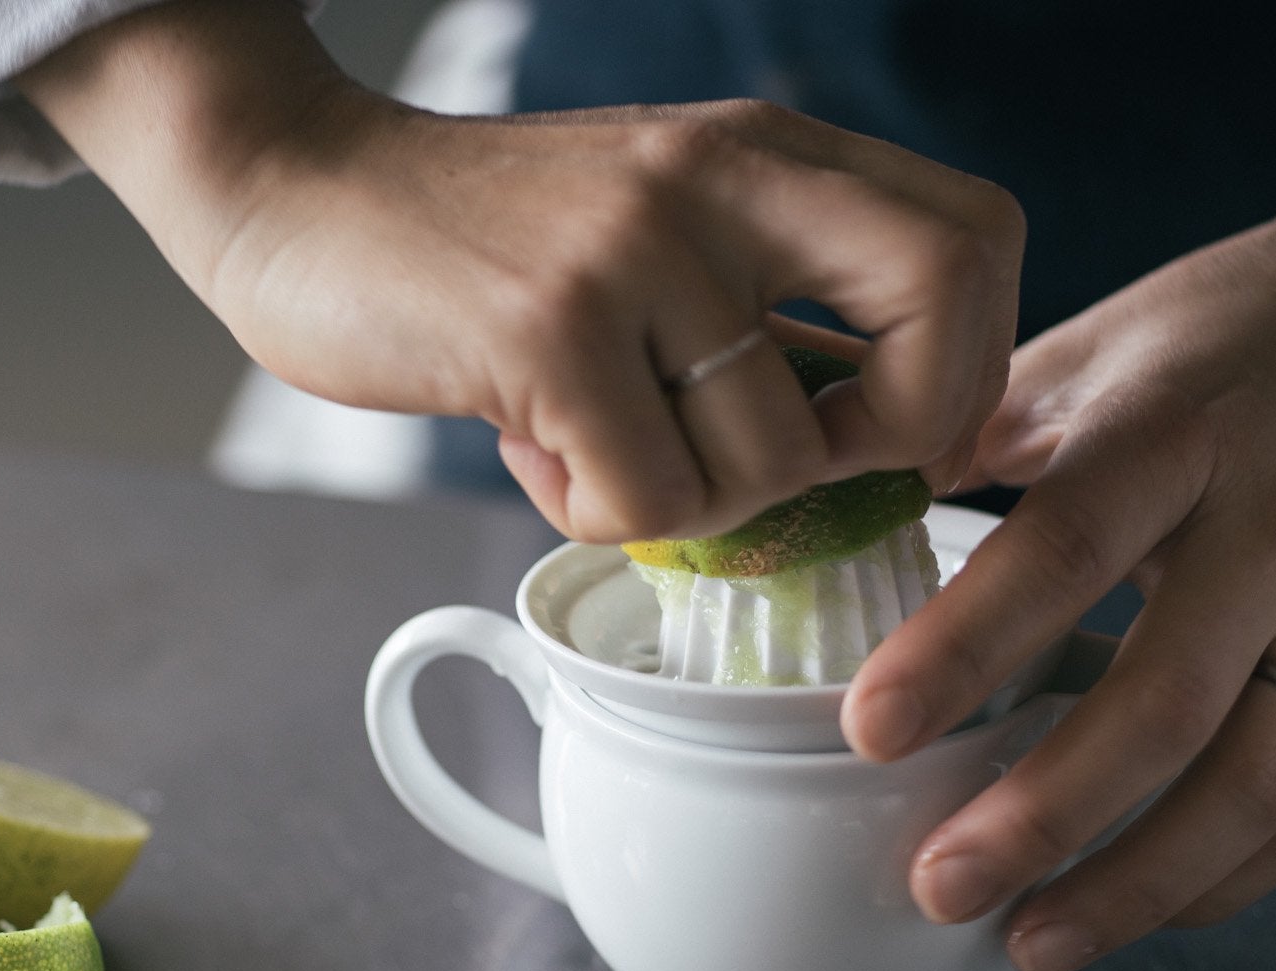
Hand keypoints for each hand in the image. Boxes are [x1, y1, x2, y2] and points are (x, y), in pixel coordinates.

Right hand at [17, 0, 1021, 541]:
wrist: (299, 193)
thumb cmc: (482, 249)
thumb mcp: (650, 230)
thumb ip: (760, 307)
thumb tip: (868, 465)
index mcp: (764, 150)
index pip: (976, 237)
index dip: (966, 365)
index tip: (883, 434)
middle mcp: (723, 176)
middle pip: (948, 299)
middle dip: (907, 435)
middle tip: (810, 476)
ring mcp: (640, 246)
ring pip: (775, 461)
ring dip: (691, 503)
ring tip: (594, 447)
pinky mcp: (552, 327)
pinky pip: (653, 501)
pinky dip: (599, 515)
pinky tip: (537, 454)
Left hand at [846, 140, 1275, 970]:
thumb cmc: (1232, 329)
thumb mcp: (1094, 343)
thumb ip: (974, 430)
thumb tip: (841, 501)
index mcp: (1178, 431)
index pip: (1064, 550)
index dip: (962, 649)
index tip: (868, 731)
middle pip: (1163, 701)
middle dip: (1044, 816)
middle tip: (937, 887)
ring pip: (1256, 784)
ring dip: (1138, 885)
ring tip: (1030, 943)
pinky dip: (1227, 878)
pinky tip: (1137, 913)